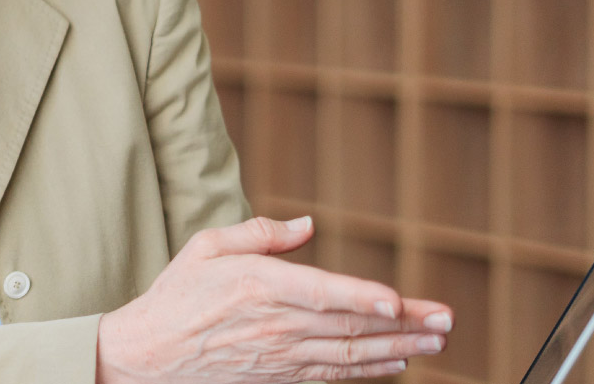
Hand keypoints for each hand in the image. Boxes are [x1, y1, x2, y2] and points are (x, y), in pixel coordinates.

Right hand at [96, 217, 452, 383]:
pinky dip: (368, 371)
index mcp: (259, 286)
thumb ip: (260, 233)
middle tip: (446, 321)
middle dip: (404, 324)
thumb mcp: (207, 246)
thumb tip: (309, 224)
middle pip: (350, 325)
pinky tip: (395, 363)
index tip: (400, 302)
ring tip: (436, 342)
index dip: (364, 298)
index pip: (323, 294)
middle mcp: (276, 325)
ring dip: (398, 349)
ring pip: (350, 354)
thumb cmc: (177, 295)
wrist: (148, 355)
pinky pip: (332, 375)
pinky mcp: (279, 377)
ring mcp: (280, 356)